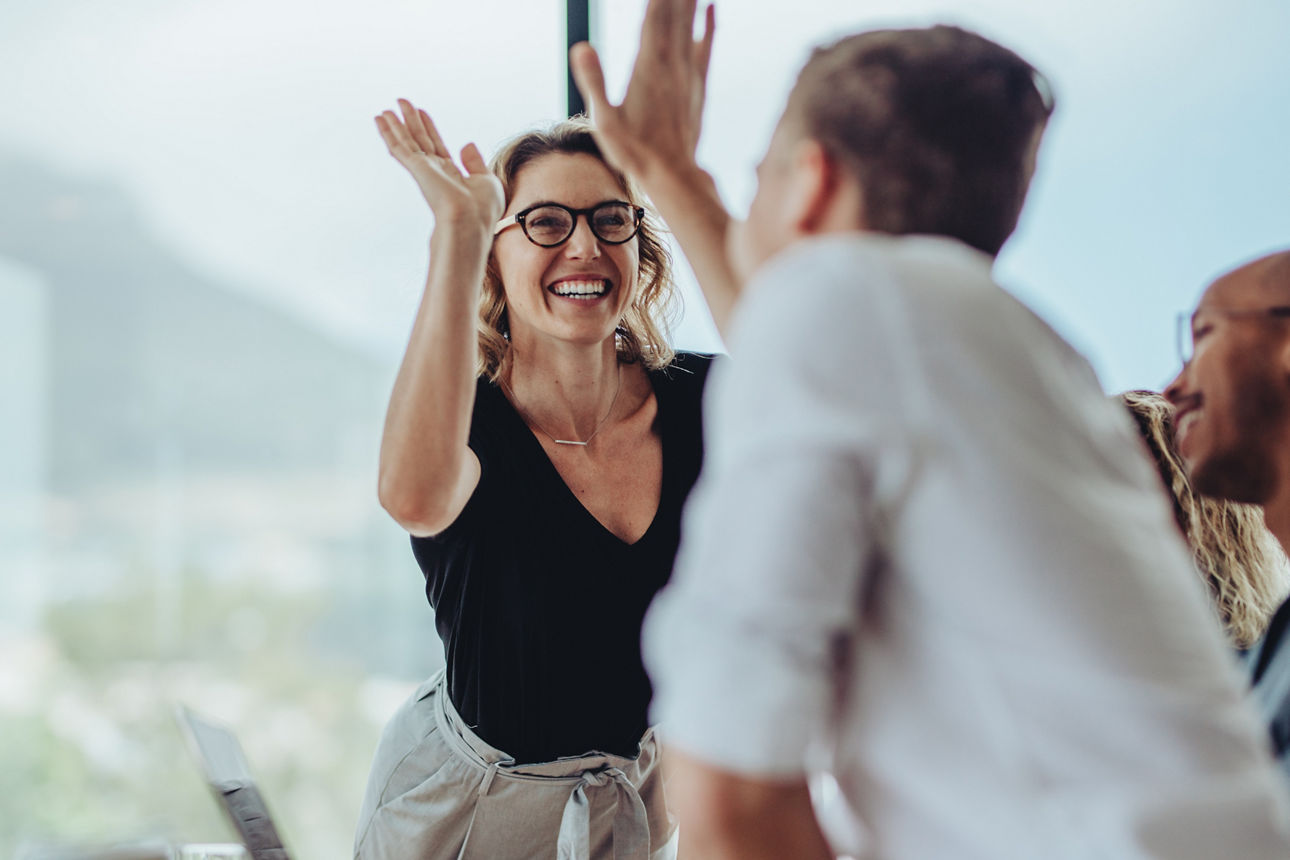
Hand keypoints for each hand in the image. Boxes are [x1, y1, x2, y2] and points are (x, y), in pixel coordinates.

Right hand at [375, 99, 503, 234]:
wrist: (471, 221)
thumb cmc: (482, 209)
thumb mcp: (487, 181)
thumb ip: (475, 162)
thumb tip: (466, 145)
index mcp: (452, 175)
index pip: (437, 146)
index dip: (429, 128)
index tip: (422, 112)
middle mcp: (435, 171)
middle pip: (419, 140)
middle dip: (411, 121)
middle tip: (401, 102)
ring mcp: (424, 170)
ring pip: (406, 142)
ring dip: (395, 125)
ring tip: (386, 110)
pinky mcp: (416, 168)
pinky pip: (399, 146)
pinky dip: (389, 132)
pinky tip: (381, 119)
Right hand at [570, 0, 714, 182]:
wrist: (673, 176)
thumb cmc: (634, 153)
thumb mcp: (604, 122)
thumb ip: (594, 83)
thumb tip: (582, 47)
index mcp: (648, 66)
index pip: (653, 13)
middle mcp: (672, 63)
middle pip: (675, 10)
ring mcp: (687, 73)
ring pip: (691, 22)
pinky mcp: (697, 85)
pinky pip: (706, 46)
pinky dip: (709, 24)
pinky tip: (712, 7)